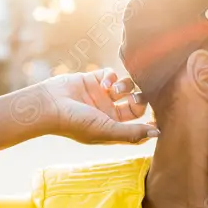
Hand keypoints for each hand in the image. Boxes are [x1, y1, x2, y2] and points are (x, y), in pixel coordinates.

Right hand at [31, 68, 157, 144]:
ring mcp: (102, 95)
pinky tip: (103, 84)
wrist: (49, 105)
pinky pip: (112, 74)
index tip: (158, 116)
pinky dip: (111, 77)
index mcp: (113, 127)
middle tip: (138, 98)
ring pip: (127, 86)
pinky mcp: (94, 80)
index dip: (150, 120)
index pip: (140, 124)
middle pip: (137, 103)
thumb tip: (158, 133)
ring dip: (126, 86)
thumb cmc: (76, 124)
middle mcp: (110, 112)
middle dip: (141, 99)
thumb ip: (132, 133)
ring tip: (114, 90)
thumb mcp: (107, 130)